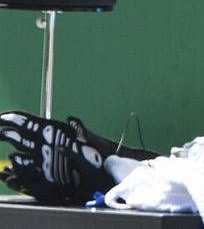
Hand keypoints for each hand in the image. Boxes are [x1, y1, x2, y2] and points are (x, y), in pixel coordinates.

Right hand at [0, 112, 115, 204]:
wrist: (105, 171)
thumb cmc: (98, 151)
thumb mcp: (88, 138)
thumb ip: (79, 129)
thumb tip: (71, 119)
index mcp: (54, 131)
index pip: (29, 123)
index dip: (15, 119)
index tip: (2, 117)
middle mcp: (45, 145)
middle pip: (20, 137)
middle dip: (6, 133)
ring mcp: (44, 160)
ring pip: (21, 155)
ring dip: (12, 155)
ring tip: (8, 152)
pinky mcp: (46, 174)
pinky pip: (27, 173)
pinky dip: (18, 172)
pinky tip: (10, 173)